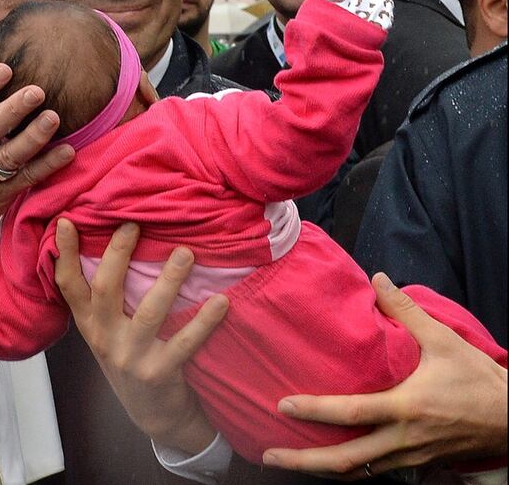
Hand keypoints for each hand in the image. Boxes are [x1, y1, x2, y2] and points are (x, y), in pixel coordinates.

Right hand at [53, 219, 228, 452]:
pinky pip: (185, 343)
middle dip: (118, 254)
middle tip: (134, 224)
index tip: (66, 221)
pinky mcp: (159, 373)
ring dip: (168, 281)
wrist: (153, 414)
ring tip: (185, 253)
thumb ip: (104, 297)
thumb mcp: (107, 331)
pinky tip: (221, 301)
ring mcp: (130, 357)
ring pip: (148, 312)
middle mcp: (104, 338)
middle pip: (105, 289)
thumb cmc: (132, 358)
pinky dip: (204, 321)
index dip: (64, 253)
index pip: (69, 284)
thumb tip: (112, 242)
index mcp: (89, 323)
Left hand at [263, 273, 507, 478]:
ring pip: (358, 472)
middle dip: (304, 461)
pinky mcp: (416, 464)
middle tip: (268, 455)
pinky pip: (374, 472)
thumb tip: (378, 280)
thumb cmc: (478, 379)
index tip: (283, 405)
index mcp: (406, 407)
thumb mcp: (444, 340)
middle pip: (346, 460)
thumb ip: (407, 311)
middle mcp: (403, 439)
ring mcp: (409, 456)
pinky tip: (326, 463)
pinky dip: (347, 470)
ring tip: (287, 461)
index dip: (315, 411)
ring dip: (321, 470)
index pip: (351, 413)